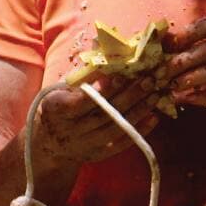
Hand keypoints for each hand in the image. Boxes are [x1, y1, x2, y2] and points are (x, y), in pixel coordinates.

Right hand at [25, 72, 166, 187]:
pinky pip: (121, 143)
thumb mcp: (62, 89)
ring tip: (155, 94)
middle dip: (128, 96)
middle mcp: (69, 130)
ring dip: (138, 111)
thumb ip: (84, 76)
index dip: (101, 90)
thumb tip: (109, 51)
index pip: (79, 101)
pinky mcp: (98, 155)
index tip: (121, 76)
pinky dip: (139, 130)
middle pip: (102, 114)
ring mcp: (84, 145)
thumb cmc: (60, 106)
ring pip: (115, 128)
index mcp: (55, 109)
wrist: (50, 143)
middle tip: (148, 80)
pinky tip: (154, 117)